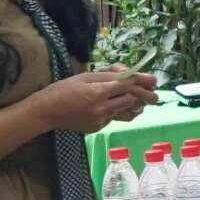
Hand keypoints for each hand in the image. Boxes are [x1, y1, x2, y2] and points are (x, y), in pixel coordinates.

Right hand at [31, 69, 155, 133]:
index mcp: (97, 92)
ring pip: (125, 112)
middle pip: (131, 101)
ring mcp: (100, 120)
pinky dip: (115, 111)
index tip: (153, 79)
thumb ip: (108, 74)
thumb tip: (128, 71)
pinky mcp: (98, 128)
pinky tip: (108, 106)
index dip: (141, 81)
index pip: (127, 86)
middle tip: (150, 92)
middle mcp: (101, 108)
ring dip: (130, 104)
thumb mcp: (85, 76)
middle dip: (141, 95)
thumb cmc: (64, 89)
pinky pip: (114, 118)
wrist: (46, 111)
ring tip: (132, 98)